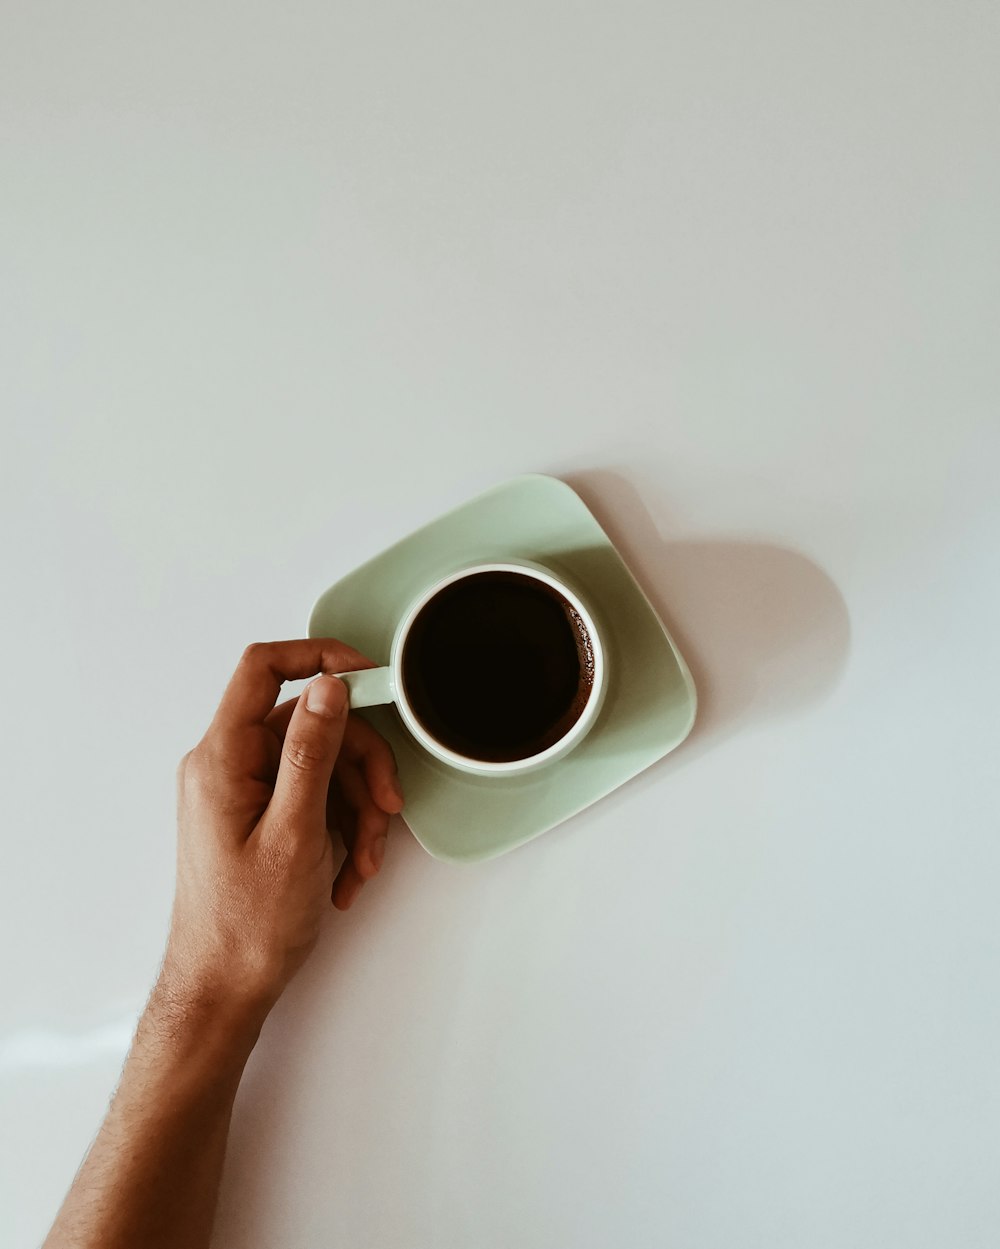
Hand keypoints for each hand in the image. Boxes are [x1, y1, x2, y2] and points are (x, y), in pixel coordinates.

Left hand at [163, 639, 404, 1023]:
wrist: (224, 990)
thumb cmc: (247, 926)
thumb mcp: (294, 833)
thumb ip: (311, 753)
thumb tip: (328, 686)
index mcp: (223, 757)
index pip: (264, 668)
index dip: (320, 657)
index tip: (371, 677)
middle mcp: (230, 764)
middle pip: (313, 723)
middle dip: (361, 765)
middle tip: (386, 806)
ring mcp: (246, 791)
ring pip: (324, 764)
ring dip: (359, 808)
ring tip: (367, 859)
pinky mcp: (263, 816)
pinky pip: (316, 797)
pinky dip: (344, 829)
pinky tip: (350, 871)